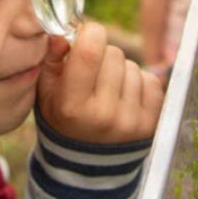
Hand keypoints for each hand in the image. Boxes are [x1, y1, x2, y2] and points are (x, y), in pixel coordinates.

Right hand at [37, 22, 163, 142]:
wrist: (87, 164)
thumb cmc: (62, 117)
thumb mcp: (46, 92)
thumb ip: (51, 59)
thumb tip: (64, 34)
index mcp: (72, 105)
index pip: (90, 49)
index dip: (90, 33)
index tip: (86, 37)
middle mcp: (103, 114)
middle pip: (114, 53)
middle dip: (103, 55)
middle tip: (93, 73)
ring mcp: (130, 121)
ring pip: (132, 66)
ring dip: (120, 71)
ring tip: (107, 90)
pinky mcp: (150, 124)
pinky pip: (151, 81)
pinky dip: (138, 83)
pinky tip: (124, 97)